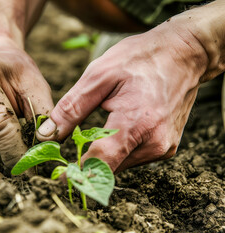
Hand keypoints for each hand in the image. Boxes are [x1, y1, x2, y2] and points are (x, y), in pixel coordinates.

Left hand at [37, 22, 207, 172]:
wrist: (184, 53)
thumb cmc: (140, 58)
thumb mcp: (99, 75)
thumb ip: (72, 107)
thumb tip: (47, 133)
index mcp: (136, 122)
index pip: (101, 162)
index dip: (77, 173)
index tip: (59, 179)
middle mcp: (154, 142)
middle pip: (109, 166)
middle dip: (87, 161)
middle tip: (70, 147)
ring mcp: (163, 147)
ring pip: (120, 164)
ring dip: (103, 154)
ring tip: (99, 126)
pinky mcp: (166, 147)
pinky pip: (133, 156)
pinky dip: (118, 149)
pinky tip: (117, 127)